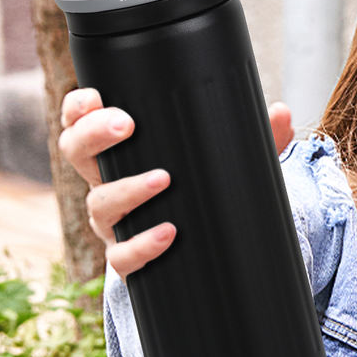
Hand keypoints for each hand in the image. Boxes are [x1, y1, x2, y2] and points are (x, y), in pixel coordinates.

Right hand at [58, 88, 293, 278]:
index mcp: (119, 151)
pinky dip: (143, 245)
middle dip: (93, 135)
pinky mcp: (127, 259)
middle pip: (75, 153)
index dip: (79, 107)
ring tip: (162, 180)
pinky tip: (168, 234)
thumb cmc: (204, 192)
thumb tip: (280, 113)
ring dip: (127, 189)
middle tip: (125, 124)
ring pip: (98, 204)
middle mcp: (106, 183)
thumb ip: (254, 137)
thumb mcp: (225, 162)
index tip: (95, 97)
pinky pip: (122, 257)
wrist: (204, 255)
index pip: (81, 121)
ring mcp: (113, 223)